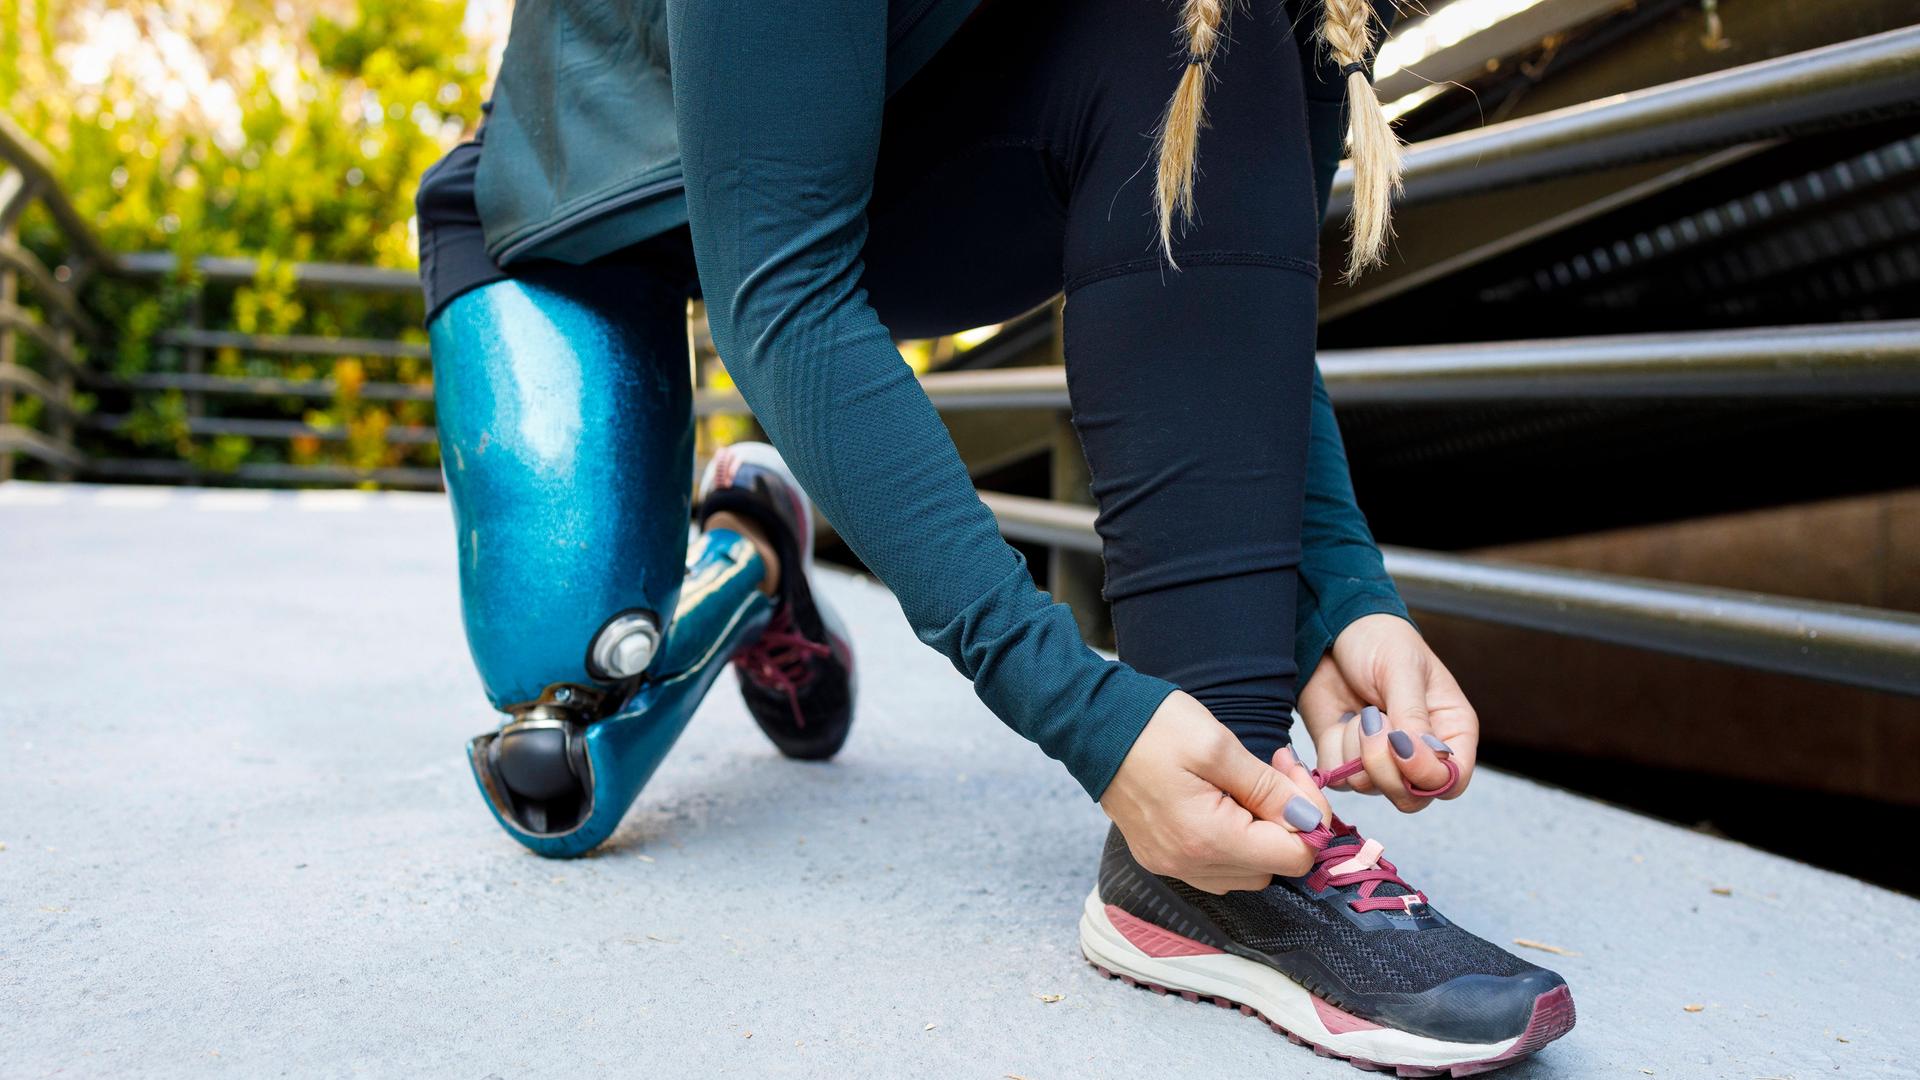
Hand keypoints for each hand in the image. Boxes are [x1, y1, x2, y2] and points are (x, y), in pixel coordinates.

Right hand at [1101, 691, 1331, 893]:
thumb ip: (1269, 789)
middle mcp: (1190, 865)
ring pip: (1246, 871)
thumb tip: (1310, 819)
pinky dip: (1233, 839)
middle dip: (1286, 822)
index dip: (1308, 815)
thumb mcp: (1218, 746)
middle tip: (1273, 772)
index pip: (1295, 856)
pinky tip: (1224, 801)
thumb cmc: (1152, 727)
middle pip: (1272, 867)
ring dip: (1261, 832)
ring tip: (1246, 784)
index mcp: (1208, 840)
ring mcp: (1172, 865)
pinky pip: (1216, 866)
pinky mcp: (1160, 856)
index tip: (1291, 772)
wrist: (1090, 725)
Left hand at [1297, 614, 1478, 811]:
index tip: (1400, 745)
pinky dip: (1333, 751)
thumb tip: (1415, 754)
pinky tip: (1340, 720)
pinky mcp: (1345, 758)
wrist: (1331, 628)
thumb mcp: (1402, 669)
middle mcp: (1418, 754)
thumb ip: (1412, 715)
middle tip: (1371, 721)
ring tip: (1360, 711)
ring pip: (1370, 788)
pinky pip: (1338, 778)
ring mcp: (1380, 760)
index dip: (1426, 776)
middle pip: (1411, 797)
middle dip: (1385, 767)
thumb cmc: (1379, 640)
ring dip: (1357, 750)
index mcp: (1450, 730)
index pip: (1451, 781)